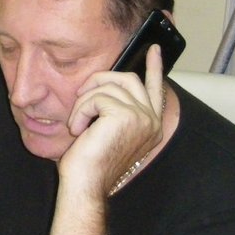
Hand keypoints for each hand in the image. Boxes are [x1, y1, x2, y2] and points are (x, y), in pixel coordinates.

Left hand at [55, 44, 165, 215]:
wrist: (86, 186)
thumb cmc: (91, 164)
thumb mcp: (108, 132)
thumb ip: (117, 110)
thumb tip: (109, 84)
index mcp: (152, 126)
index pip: (155, 89)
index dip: (154, 67)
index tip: (153, 48)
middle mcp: (152, 121)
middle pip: (128, 79)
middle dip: (100, 81)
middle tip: (82, 95)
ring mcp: (142, 117)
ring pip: (109, 86)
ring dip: (85, 101)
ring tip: (78, 124)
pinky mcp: (125, 116)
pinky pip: (96, 97)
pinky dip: (81, 111)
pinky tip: (79, 129)